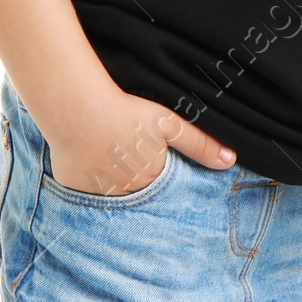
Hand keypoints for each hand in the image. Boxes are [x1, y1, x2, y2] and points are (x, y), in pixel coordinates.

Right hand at [45, 92, 236, 194]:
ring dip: (107, 176)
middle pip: (133, 188)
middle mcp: (124, 195)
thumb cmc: (125, 111)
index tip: (141, 149)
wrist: (76, 107)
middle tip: (120, 145)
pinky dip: (84, 174)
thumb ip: (199, 144)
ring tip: (101, 147)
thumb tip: (230, 161)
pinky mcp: (72, 187)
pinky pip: (82, 187)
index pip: (157, 183)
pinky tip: (83, 153)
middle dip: (130, 173)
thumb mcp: (169, 124)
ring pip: (107, 189)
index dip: (152, 165)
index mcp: (149, 181)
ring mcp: (95, 194)